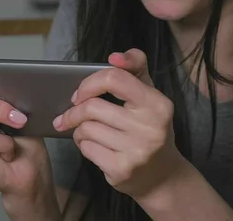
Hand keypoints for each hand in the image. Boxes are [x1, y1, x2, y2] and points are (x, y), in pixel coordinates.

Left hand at [52, 48, 182, 199]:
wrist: (162, 176)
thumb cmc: (150, 127)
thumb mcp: (149, 94)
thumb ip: (134, 67)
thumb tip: (114, 56)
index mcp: (157, 103)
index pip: (114, 78)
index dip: (90, 82)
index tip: (80, 92)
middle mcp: (150, 126)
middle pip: (92, 107)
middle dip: (75, 110)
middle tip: (70, 113)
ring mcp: (136, 150)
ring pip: (85, 129)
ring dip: (78, 128)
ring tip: (86, 130)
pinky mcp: (122, 170)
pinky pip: (86, 148)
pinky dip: (83, 144)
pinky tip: (93, 145)